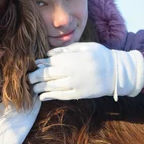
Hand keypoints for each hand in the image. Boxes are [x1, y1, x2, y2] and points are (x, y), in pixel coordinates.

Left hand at [29, 42, 143, 101]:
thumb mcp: (85, 47)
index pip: (49, 61)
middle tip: (27, 78)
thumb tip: (49, 54)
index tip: (33, 65)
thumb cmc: (100, 56)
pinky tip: (42, 97)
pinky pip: (61, 96)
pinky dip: (50, 96)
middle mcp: (71, 71)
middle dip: (35, 77)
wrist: (116, 72)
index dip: (39, 64)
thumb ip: (66, 50)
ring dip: (39, 88)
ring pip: (52, 86)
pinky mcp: (79, 93)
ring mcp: (75, 84)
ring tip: (32, 88)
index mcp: (72, 58)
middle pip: (47, 75)